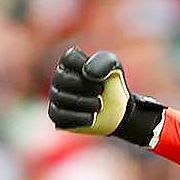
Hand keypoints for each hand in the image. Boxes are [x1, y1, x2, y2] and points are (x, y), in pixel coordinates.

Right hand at [48, 46, 164, 145]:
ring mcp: (57, 98)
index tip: (101, 79)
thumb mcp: (115, 67)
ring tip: (99, 107)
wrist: (122, 113)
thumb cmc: (117, 87)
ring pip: (60, 99)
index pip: (68, 61)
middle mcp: (58, 78)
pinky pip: (59, 116)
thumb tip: (88, 74)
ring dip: (83, 104)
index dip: (86, 71)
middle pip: (62, 81)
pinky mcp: (59, 116)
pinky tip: (91, 119)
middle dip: (84, 89)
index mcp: (68, 62)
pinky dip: (76, 117)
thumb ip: (103, 61)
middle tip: (102, 96)